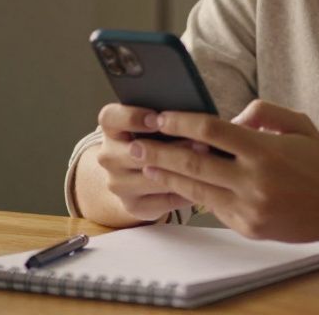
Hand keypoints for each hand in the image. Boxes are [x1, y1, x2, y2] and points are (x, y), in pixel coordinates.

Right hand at [93, 103, 193, 221]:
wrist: (136, 178)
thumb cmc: (153, 140)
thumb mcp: (152, 124)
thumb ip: (166, 117)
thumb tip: (194, 112)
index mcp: (111, 128)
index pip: (110, 117)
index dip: (132, 117)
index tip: (157, 118)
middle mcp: (108, 156)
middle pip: (136, 151)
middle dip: (172, 148)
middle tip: (202, 142)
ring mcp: (118, 184)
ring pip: (153, 178)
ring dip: (183, 171)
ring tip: (209, 164)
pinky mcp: (133, 206)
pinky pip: (164, 200)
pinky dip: (186, 192)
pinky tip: (204, 184)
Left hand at [134, 99, 318, 241]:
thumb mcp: (296, 123)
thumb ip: (262, 112)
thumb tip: (230, 118)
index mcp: (264, 150)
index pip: (211, 130)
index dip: (180, 122)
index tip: (159, 117)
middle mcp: (254, 181)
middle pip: (194, 162)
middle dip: (160, 152)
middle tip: (136, 144)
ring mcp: (250, 207)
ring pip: (197, 189)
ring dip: (168, 176)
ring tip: (147, 165)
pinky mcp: (248, 226)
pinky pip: (214, 207)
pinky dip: (195, 194)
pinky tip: (178, 184)